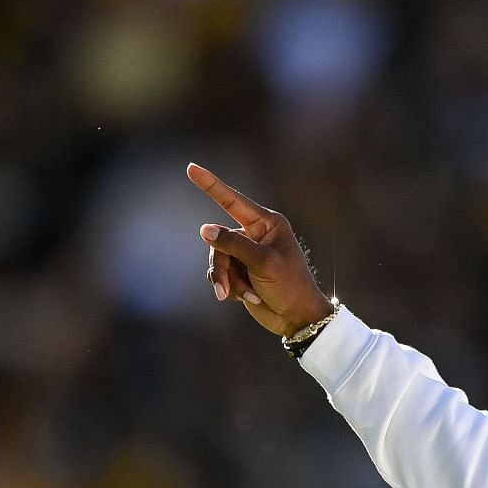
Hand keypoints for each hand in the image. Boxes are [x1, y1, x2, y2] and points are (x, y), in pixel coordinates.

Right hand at [187, 162, 335, 337]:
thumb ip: (233, 244)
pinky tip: (245, 298)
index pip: (232, 200)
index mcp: (267, 223)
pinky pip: (220, 273)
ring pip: (218, 259)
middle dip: (222, 265)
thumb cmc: (289, 285)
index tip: (190, 168)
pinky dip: (228, 287)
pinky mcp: (240, 272)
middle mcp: (255, 234)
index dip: (211, 184)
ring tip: (240, 295)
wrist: (297, 318)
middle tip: (227, 287)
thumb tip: (205, 229)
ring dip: (226, 280)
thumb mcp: (262, 262)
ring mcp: (246, 254)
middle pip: (219, 240)